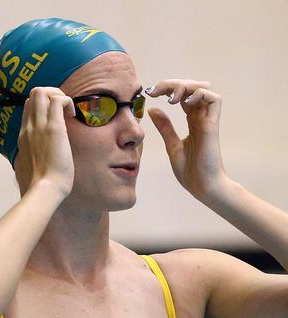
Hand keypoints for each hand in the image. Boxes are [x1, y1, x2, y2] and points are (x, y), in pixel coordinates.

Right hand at [17, 87, 75, 196]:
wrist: (43, 190)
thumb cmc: (39, 184)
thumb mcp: (29, 167)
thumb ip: (31, 158)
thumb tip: (35, 161)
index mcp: (23, 137)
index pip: (28, 107)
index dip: (42, 106)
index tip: (55, 118)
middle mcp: (28, 128)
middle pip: (33, 95)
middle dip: (50, 94)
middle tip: (63, 110)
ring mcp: (39, 126)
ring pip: (41, 92)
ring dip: (57, 95)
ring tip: (67, 111)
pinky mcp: (54, 128)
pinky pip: (58, 100)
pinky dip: (67, 101)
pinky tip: (73, 115)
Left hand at [146, 80, 227, 201]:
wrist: (202, 186)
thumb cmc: (190, 170)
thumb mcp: (172, 144)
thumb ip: (165, 127)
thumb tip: (152, 109)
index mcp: (193, 121)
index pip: (183, 96)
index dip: (168, 89)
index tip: (150, 93)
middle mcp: (201, 117)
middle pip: (192, 88)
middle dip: (173, 84)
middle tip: (155, 90)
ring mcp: (208, 120)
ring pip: (203, 89)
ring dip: (185, 87)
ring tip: (170, 98)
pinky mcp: (212, 125)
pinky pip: (214, 99)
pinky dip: (199, 94)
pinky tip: (183, 103)